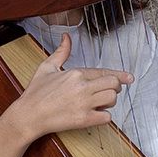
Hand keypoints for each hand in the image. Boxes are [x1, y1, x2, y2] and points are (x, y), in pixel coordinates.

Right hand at [0, 33, 132, 156]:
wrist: (28, 115)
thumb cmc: (35, 92)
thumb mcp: (47, 67)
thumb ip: (61, 52)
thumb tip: (67, 36)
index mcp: (76, 73)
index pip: (104, 72)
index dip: (120, 75)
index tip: (129, 78)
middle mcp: (82, 87)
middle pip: (113, 84)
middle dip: (115, 88)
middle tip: (109, 92)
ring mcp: (83, 104)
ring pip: (112, 99)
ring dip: (109, 102)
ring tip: (99, 103)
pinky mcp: (83, 120)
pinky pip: (106, 117)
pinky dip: (104, 117)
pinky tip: (95, 115)